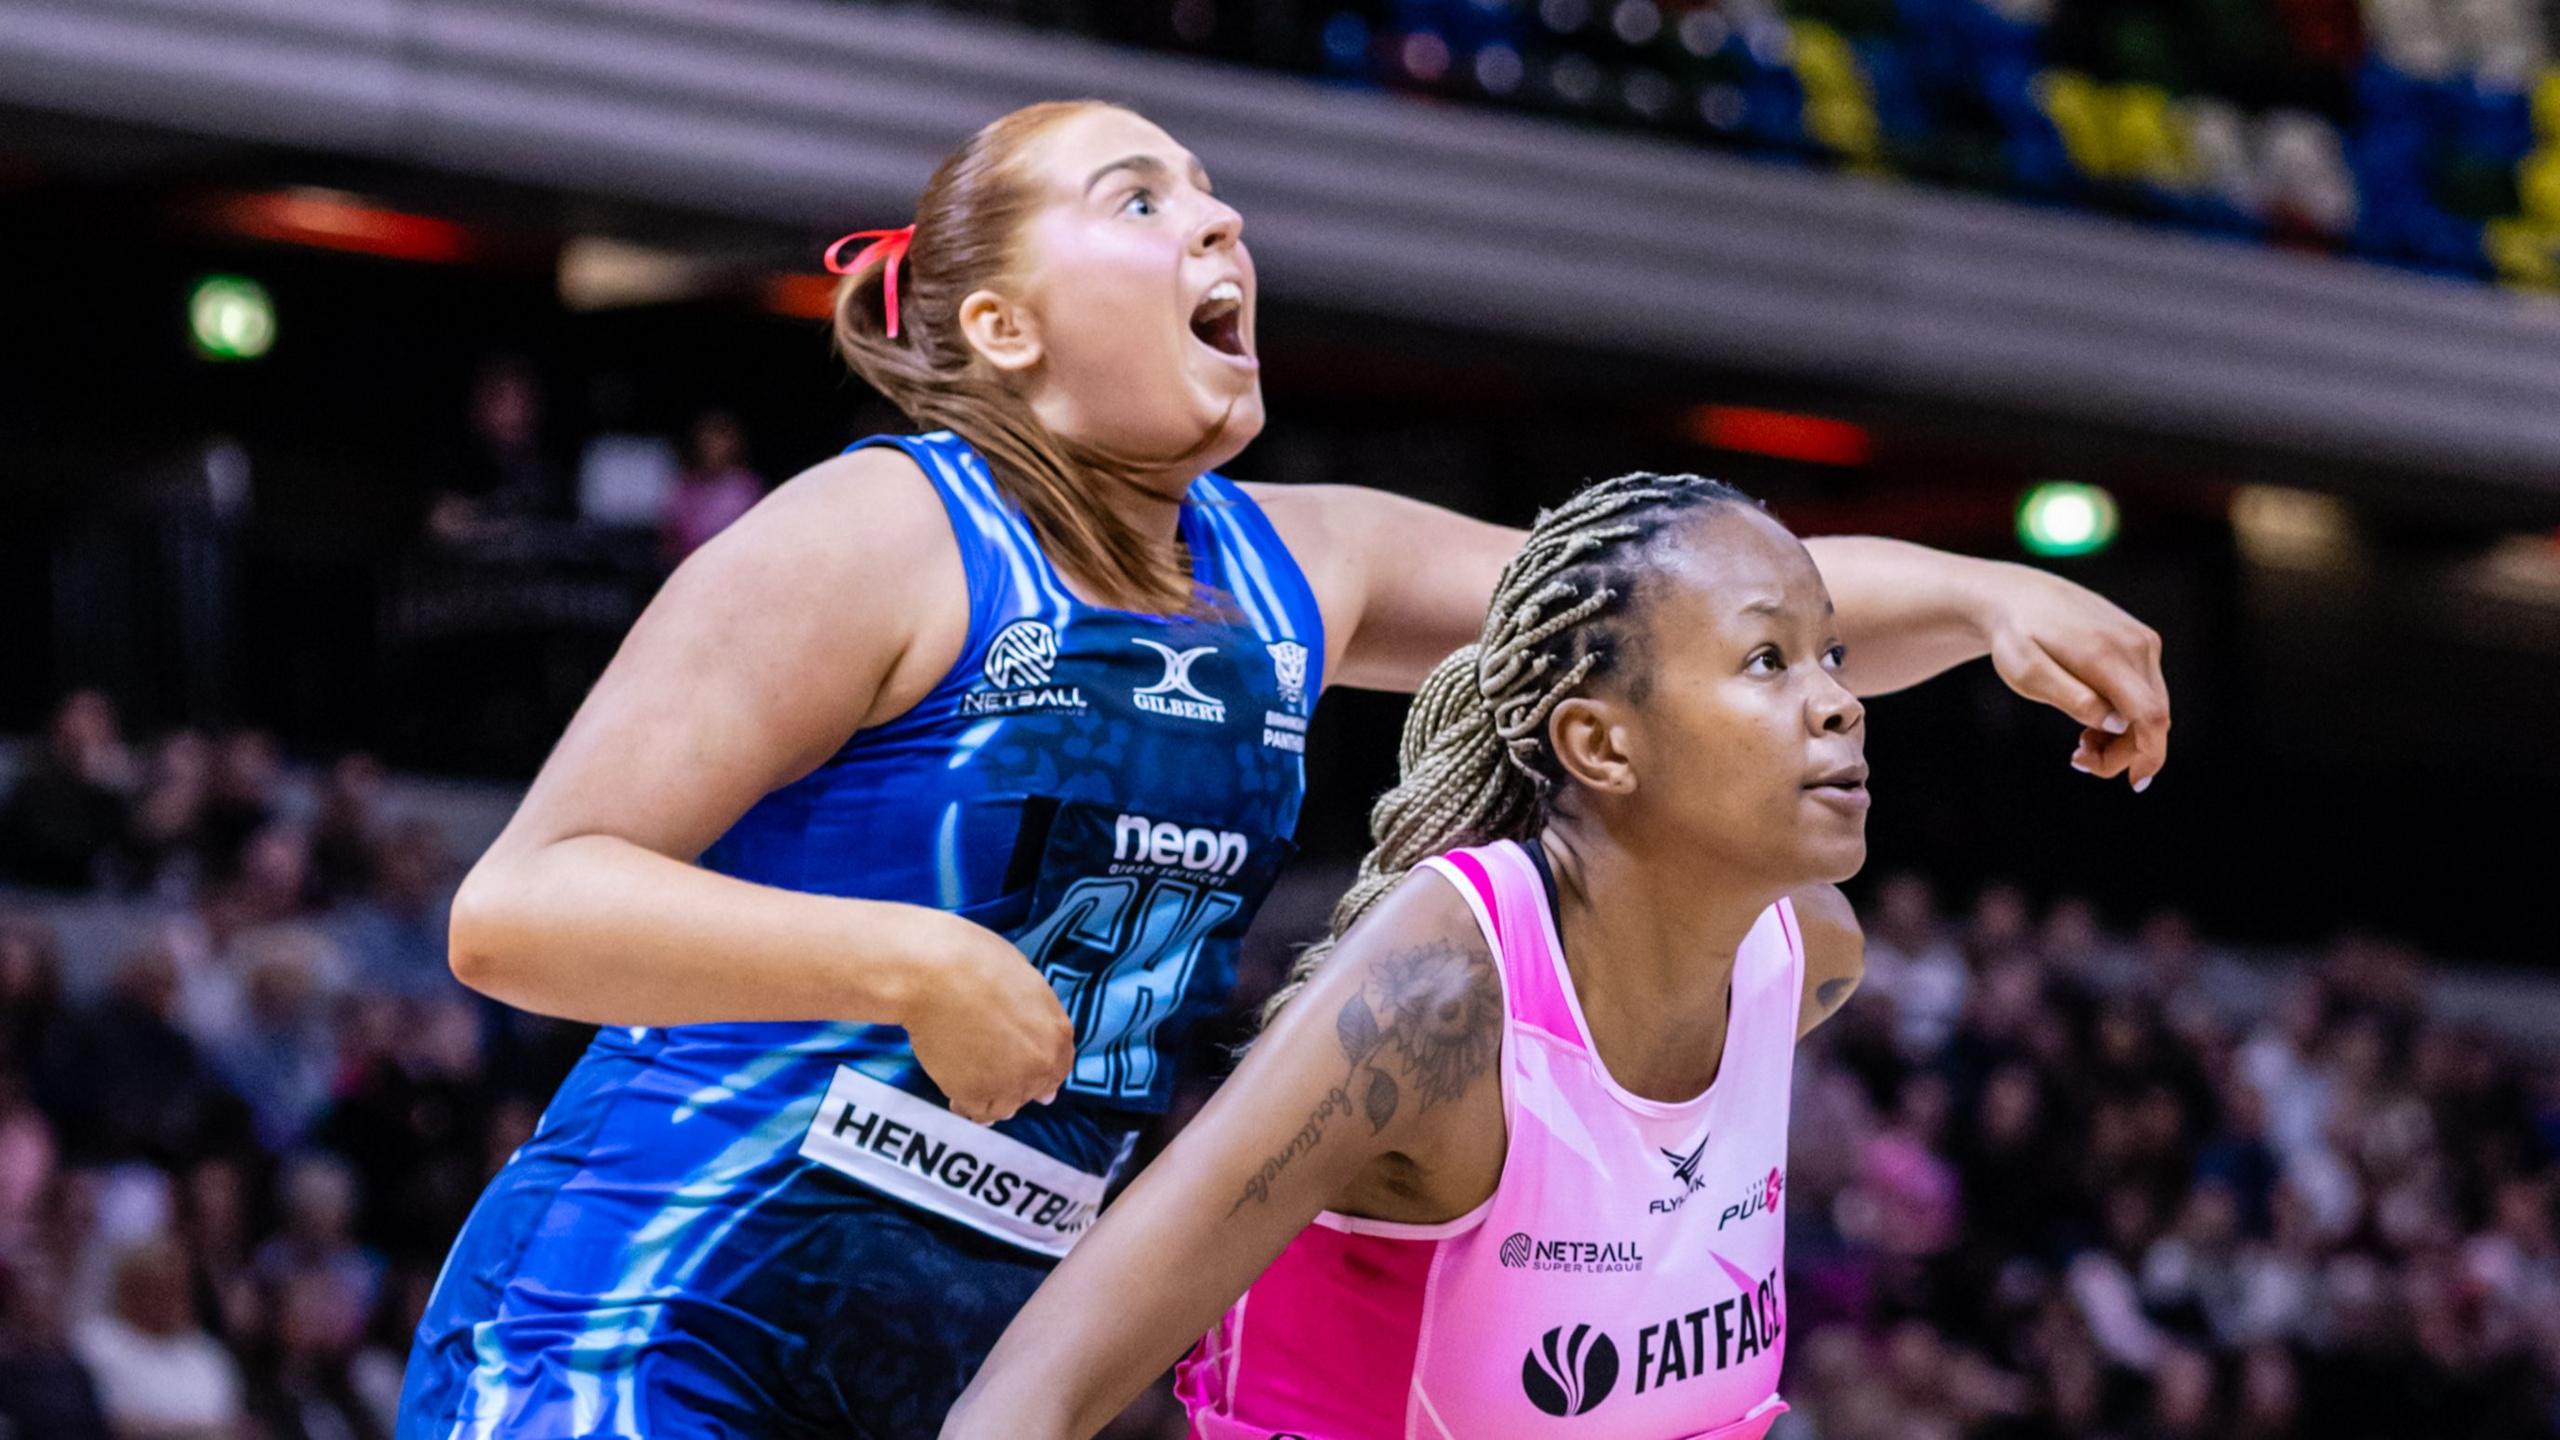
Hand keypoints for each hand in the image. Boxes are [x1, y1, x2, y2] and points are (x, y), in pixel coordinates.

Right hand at [901, 913, 1075, 1124]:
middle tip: (987, 1070)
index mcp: (1057, 1032)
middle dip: (1013, 1083)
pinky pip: (974, 1112)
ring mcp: (1010, 1083)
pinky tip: (953, 1092)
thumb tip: (1036, 1033)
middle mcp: (1040, 1063)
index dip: (1040, 1071)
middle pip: (1032, 1089)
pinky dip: (963, 1105)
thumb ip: (1035, 1013)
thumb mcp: (1024, 980)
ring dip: (990, 1098)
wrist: (934, 974)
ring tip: (967, 1078)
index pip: (1058, 1067)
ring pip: (1005, 1107)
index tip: (1023, 1070)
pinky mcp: (975, 1094)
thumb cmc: (974, 961)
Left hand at [1980, 565, 2170, 790]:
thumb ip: (2071, 698)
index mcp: (2106, 654)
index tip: (2134, 784)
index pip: (2149, 715)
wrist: (2017, 595)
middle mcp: (2135, 644)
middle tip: (2079, 758)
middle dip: (2123, 750)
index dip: (2150, 755)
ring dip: (2124, 734)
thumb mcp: (2025, 673)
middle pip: (2153, 717)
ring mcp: (2142, 640)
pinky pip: (2146, 689)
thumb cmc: (2015, 637)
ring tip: (2081, 741)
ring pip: (2152, 705)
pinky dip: (2125, 714)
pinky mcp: (2141, 640)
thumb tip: (2115, 722)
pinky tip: (2094, 718)